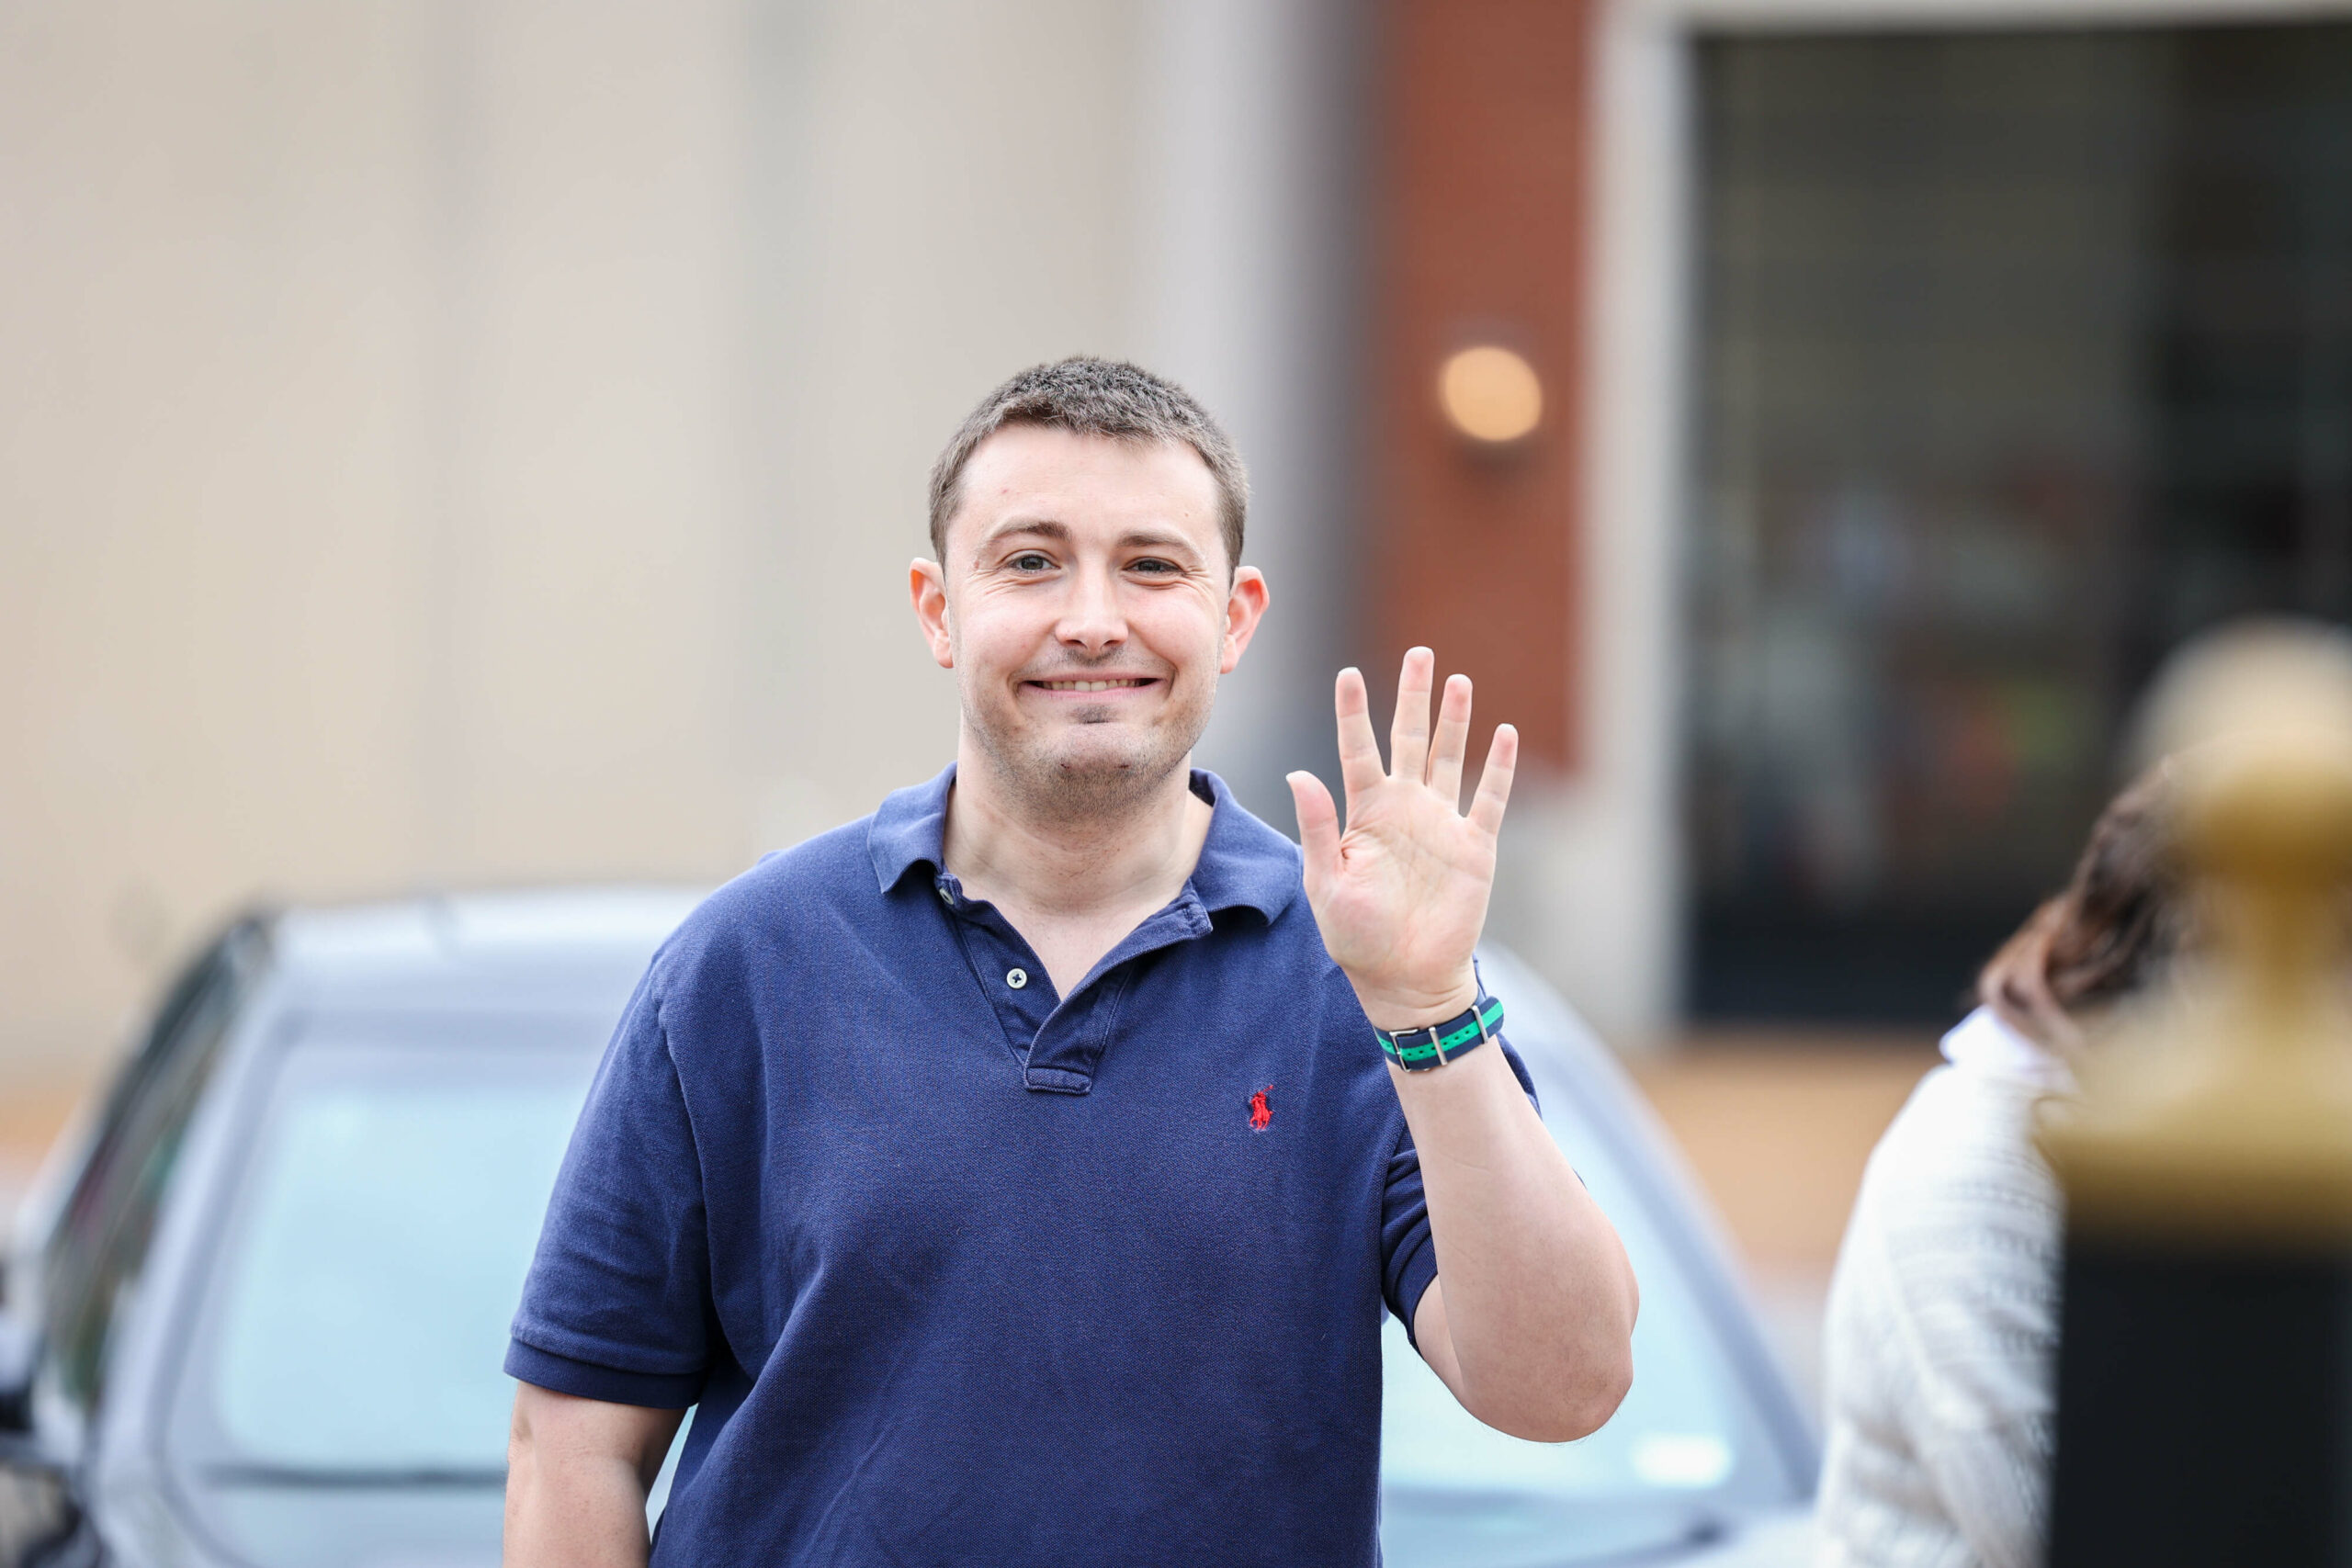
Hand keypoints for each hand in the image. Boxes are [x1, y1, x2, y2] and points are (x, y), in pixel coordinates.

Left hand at [1286, 648, 1517, 1030]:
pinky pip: (1489, 799)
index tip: (1349, 673)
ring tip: (1458, 680)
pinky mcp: (1474, 847)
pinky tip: (1503, 733)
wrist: (1405, 980)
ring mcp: (1441, 825)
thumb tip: (1299, 773)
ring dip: (1455, 720)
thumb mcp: (1327, 883)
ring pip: (1450, 758)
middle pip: (1410, 739)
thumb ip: (1319, 828)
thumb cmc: (1357, 938)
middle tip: (1419, 654)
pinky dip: (1498, 767)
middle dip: (1413, 697)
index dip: (1354, 712)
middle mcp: (1404, 809)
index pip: (1357, 749)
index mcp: (1365, 813)